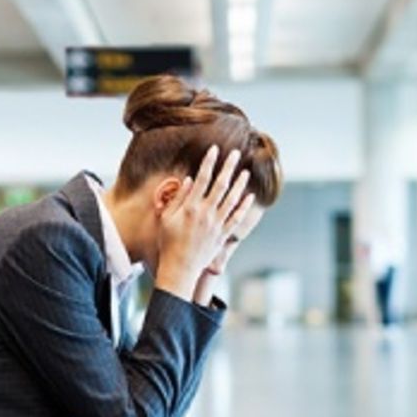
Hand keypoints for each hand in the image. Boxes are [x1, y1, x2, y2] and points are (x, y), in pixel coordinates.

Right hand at [156, 145, 254, 300]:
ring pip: (232, 199)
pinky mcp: (223, 235)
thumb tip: (190, 180)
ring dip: (240, 184)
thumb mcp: (167, 218)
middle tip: (236, 153)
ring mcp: (216, 224)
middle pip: (220, 185)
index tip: (214, 149)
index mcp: (190, 207)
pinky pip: (236, 218)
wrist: (180, 267)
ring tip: (245, 172)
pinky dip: (244, 207)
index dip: (209, 162)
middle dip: (228, 167)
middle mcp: (206, 213)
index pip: (202, 178)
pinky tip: (249, 197)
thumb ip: (178, 198)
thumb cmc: (169, 242)